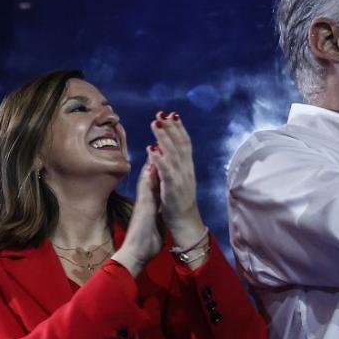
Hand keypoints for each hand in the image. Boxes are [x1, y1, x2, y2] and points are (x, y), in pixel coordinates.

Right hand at [111, 154, 162, 275]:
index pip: (156, 185)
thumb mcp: (154, 226)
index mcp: (150, 206)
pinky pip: (146, 189)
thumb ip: (156, 217)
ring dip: (150, 164)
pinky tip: (150, 165)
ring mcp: (143, 203)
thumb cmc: (145, 244)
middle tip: (158, 144)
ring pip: (147, 180)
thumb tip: (159, 214)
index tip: (164, 157)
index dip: (160, 171)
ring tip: (154, 146)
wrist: (135, 255)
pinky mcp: (143, 208)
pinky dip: (148, 176)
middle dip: (154, 162)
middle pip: (150, 178)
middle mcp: (145, 202)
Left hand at [149, 111, 205, 247]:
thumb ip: (170, 169)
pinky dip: (159, 158)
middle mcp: (186, 171)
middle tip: (162, 113)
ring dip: (164, 137)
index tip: (171, 114)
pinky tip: (151, 148)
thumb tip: (162, 156)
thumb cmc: (178, 207)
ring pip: (173, 153)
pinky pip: (166, 171)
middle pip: (180, 144)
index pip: (184, 144)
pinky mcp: (173, 189)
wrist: (185, 226)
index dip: (178, 129)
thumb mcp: (175, 184)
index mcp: (186, 169)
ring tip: (156, 123)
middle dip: (171, 127)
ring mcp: (180, 179)